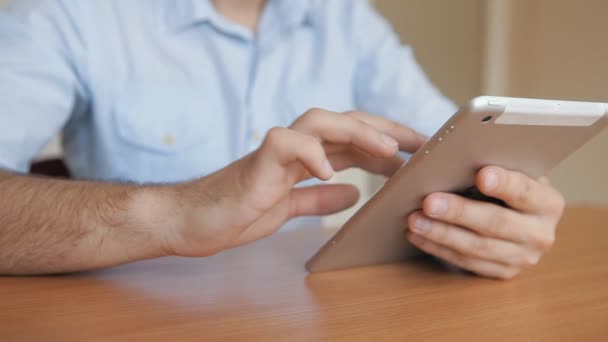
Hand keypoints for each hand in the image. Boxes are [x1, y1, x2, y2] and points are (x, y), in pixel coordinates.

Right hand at [163, 109, 426, 256]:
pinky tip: (331, 174)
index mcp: (305, 157)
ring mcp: (276, 150)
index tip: (417, 151)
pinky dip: (311, 153)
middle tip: (419, 143)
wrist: (192, 220)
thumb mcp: (289, 208)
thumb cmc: (237, 211)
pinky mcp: (256, 161)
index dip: (387, 141)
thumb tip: (353, 194)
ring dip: (357, 131)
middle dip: (385, 128)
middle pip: (345, 122)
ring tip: (387, 149)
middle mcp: (294, 146)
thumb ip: (318, 199)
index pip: (353, 140)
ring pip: (320, 122)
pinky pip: (285, 144)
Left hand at [406, 166, 564, 279]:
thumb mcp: (511, 171)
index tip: (482, 175)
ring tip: (414, 220)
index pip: (526, 191)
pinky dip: (438, 248)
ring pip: (477, 247)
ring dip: (441, 234)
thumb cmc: (506, 185)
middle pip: (496, 223)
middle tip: (429, 202)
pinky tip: (417, 235)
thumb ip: (493, 166)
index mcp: (548, 202)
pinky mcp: (502, 272)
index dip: (504, 183)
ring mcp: (523, 257)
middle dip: (459, 212)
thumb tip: (455, 156)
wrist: (517, 215)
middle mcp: (540, 233)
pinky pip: (466, 263)